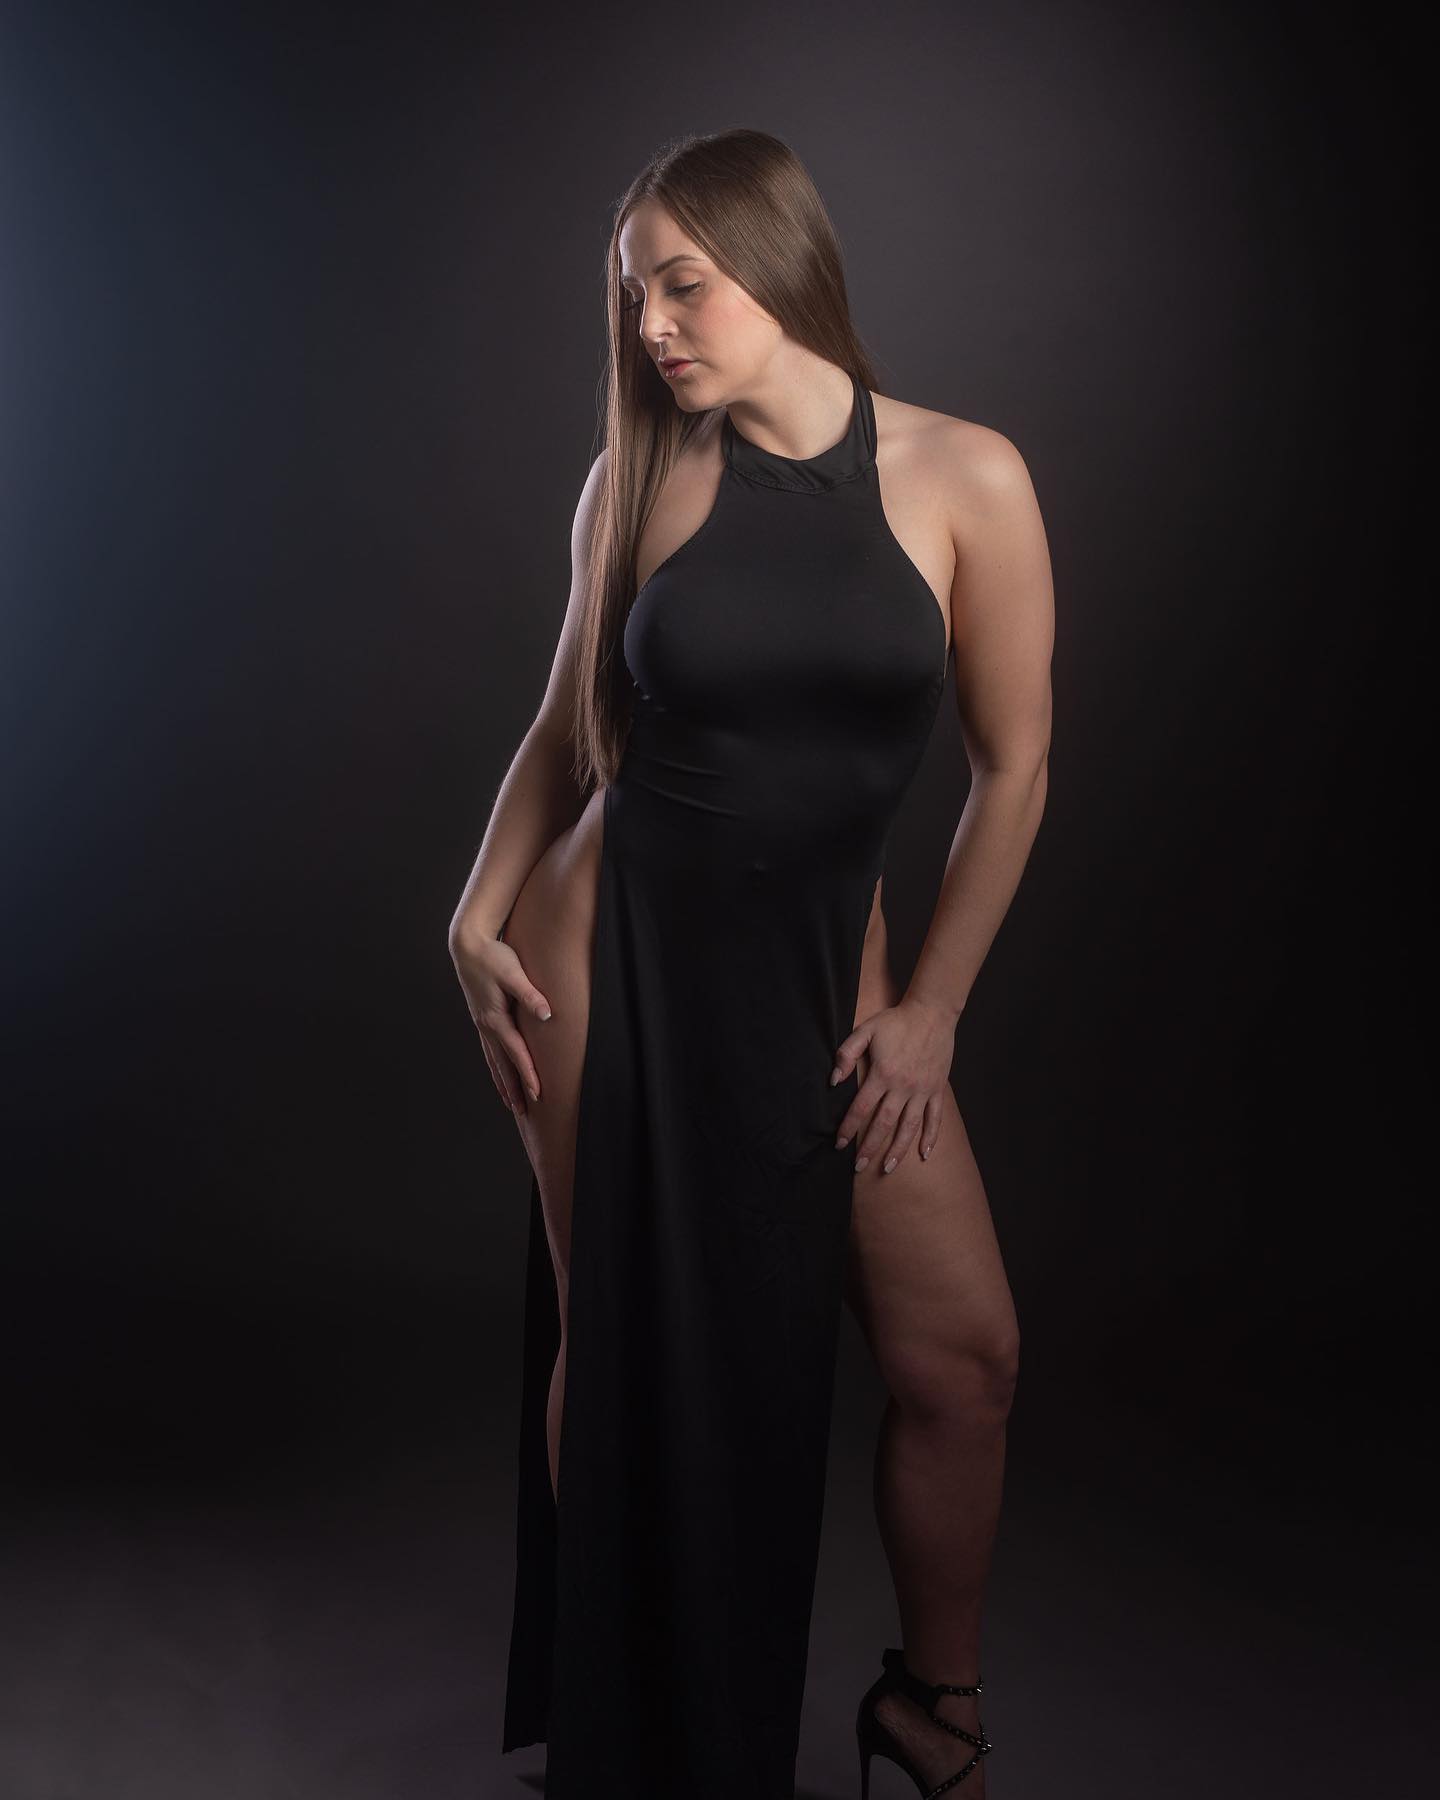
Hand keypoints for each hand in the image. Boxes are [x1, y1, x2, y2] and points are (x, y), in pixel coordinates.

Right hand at [451, 933, 552, 1115]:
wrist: (467, 945)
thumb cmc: (493, 956)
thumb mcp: (513, 973)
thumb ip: (530, 995)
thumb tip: (547, 1015)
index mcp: (495, 1018)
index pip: (515, 1053)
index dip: (528, 1074)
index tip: (538, 1094)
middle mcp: (486, 1026)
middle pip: (502, 1065)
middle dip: (514, 1089)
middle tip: (524, 1112)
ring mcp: (482, 1024)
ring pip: (493, 1061)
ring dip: (503, 1083)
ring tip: (512, 1103)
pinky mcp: (482, 1018)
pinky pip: (489, 1050)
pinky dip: (496, 1067)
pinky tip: (500, 1074)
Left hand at [829, 996, 957, 1173]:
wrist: (931, 1013)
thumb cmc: (896, 1022)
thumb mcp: (865, 1031)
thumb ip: (846, 1054)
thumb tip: (834, 1080)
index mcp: (883, 1074)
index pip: (861, 1108)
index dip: (848, 1128)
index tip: (839, 1144)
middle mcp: (903, 1087)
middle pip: (883, 1124)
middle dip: (869, 1147)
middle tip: (858, 1166)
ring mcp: (922, 1090)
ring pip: (909, 1127)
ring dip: (898, 1150)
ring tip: (887, 1168)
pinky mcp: (937, 1089)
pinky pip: (935, 1118)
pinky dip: (931, 1137)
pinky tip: (924, 1154)